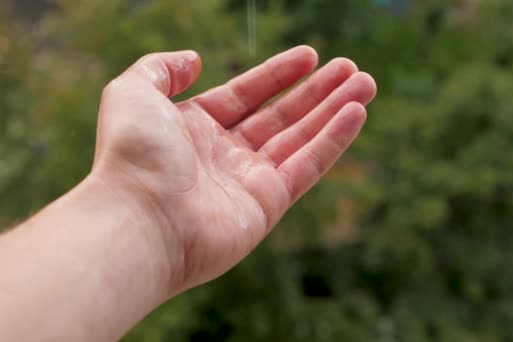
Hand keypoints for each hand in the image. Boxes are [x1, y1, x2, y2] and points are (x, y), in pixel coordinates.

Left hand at [92, 46, 376, 292]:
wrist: (139, 220)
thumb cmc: (132, 156)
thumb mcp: (132, 92)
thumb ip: (161, 68)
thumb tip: (196, 59)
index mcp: (196, 128)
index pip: (247, 93)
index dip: (279, 73)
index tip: (311, 55)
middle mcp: (225, 154)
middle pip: (282, 116)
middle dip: (318, 91)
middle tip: (352, 70)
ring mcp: (249, 181)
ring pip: (302, 138)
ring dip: (335, 111)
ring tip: (365, 85)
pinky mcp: (269, 205)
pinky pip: (308, 166)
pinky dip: (333, 140)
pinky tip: (355, 113)